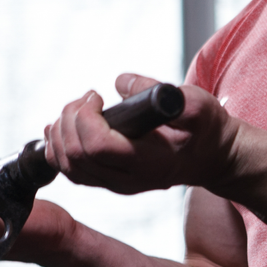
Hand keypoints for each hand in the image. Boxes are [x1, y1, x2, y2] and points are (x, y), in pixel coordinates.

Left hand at [44, 73, 239, 194]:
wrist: (209, 156)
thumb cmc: (205, 131)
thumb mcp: (197, 105)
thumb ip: (162, 92)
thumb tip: (121, 82)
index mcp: (149, 163)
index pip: (98, 147)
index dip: (86, 118)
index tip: (97, 96)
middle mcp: (128, 180)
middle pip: (76, 156)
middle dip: (71, 119)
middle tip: (89, 98)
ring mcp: (115, 184)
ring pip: (68, 166)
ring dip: (61, 132)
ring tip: (77, 109)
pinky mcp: (107, 180)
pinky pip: (70, 170)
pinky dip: (58, 147)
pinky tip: (63, 126)